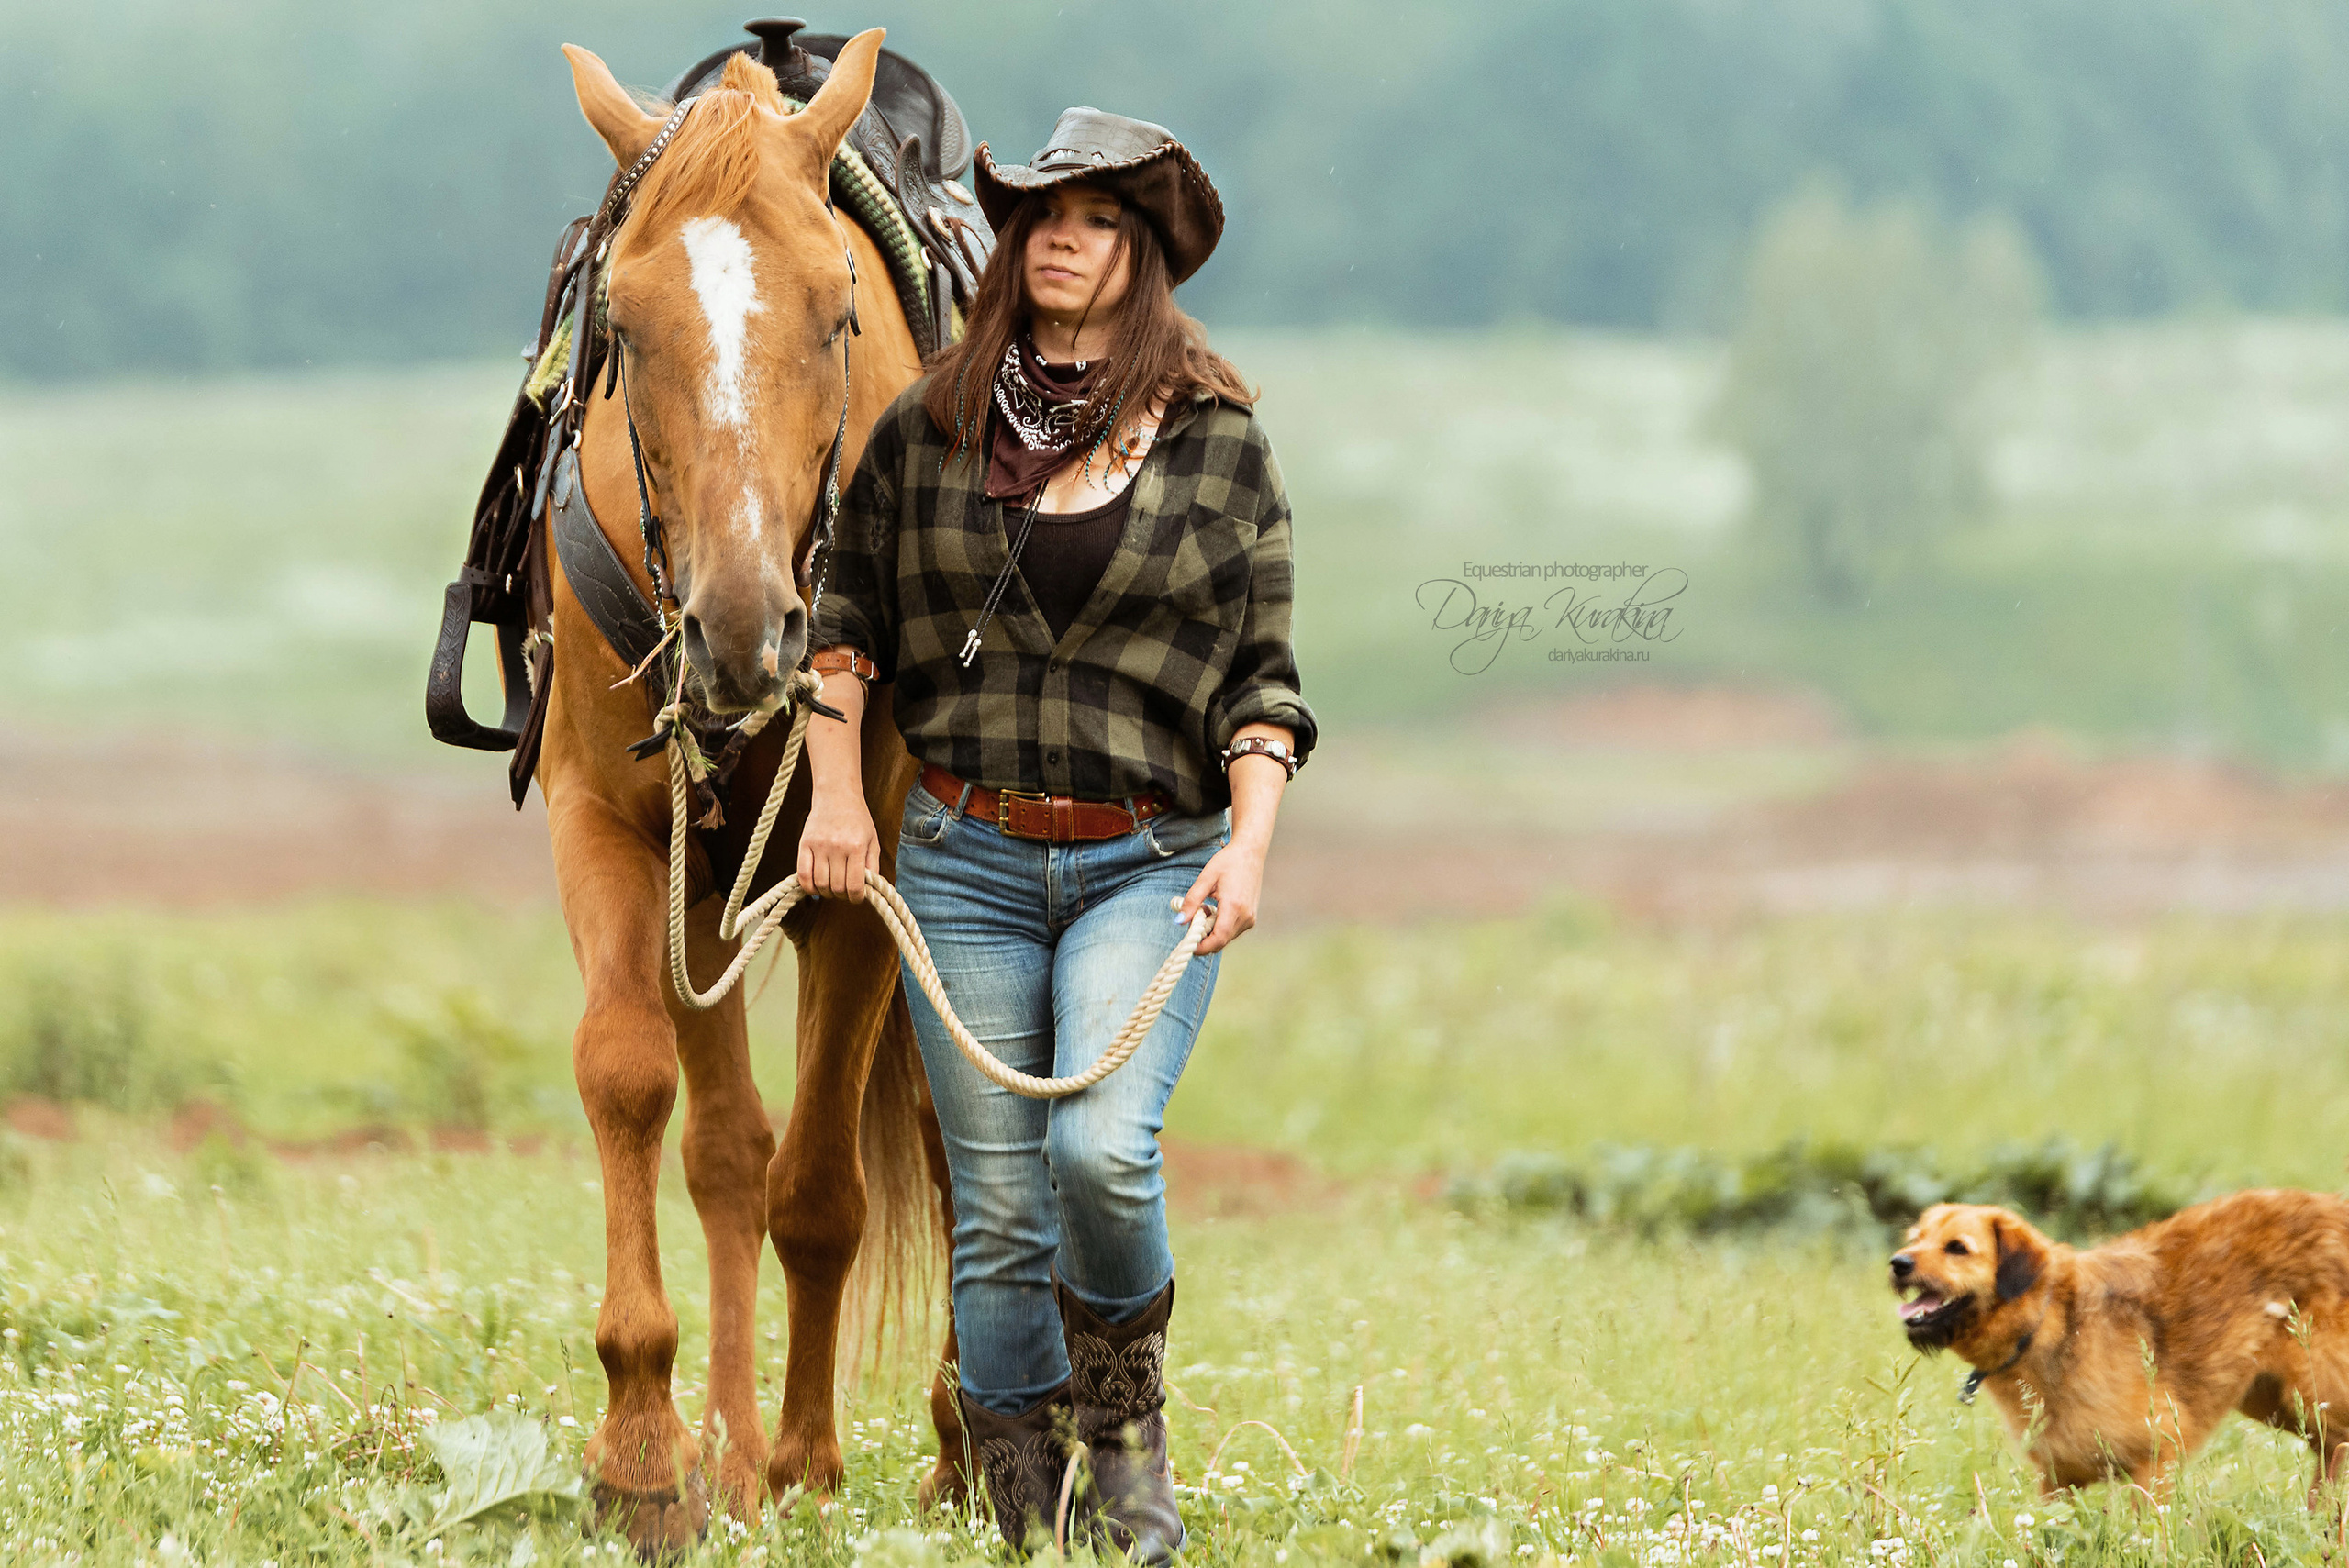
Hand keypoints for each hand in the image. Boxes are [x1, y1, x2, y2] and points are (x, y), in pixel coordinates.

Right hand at [798, 789, 878, 900]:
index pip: (854, 885)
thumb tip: (870, 890)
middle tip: (844, 891)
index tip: (856, 897)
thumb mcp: (873, 840)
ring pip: (820, 884)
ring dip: (826, 892)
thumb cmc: (858, 819)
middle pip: (836, 887)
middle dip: (842, 895)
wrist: (837, 795)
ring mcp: (819, 845)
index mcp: (856, 847)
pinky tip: (815, 887)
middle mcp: (837, 847)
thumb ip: (873, 865)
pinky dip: (808, 887)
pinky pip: (802, 874)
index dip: (856, 898)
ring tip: (831, 888)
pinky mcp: (804, 844)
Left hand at [1174, 839, 1264, 955]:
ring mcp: (1250, 918)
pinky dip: (1220, 927)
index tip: (1187, 944)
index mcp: (1234, 907)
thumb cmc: (1227, 862)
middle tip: (1192, 922)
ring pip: (1226, 938)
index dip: (1201, 947)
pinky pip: (1232, 931)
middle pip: (1221, 941)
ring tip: (1205, 910)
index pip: (1218, 939)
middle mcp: (1246, 916)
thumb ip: (1192, 901)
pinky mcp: (1251, 917)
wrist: (1250, 853)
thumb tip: (1179, 921)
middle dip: (1204, 938)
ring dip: (1211, 932)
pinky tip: (1215, 910)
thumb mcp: (1205, 878)